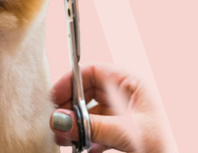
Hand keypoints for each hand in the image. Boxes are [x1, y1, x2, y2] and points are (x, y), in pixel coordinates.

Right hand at [49, 64, 163, 152]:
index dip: (71, 82)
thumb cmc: (164, 146)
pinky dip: (84, 139)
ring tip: (63, 138)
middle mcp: (123, 96)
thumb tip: (59, 120)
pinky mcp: (119, 133)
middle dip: (69, 108)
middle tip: (56, 123)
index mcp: (131, 84)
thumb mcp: (126, 133)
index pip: (93, 72)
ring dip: (74, 126)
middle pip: (86, 93)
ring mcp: (120, 114)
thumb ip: (92, 126)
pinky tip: (80, 148)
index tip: (54, 98)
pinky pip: (94, 130)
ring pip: (88, 113)